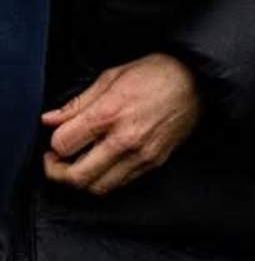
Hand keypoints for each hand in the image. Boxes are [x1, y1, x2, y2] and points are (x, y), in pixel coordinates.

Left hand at [42, 53, 201, 194]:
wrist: (198, 81)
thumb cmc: (157, 72)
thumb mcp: (113, 76)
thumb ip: (78, 103)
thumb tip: (49, 120)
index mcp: (110, 112)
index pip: (64, 144)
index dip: (54, 143)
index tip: (56, 138)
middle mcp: (125, 139)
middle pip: (76, 176)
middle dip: (57, 172)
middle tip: (55, 161)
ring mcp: (141, 155)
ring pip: (97, 188)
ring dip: (80, 181)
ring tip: (77, 165)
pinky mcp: (154, 163)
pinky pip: (120, 184)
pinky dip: (104, 180)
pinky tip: (102, 164)